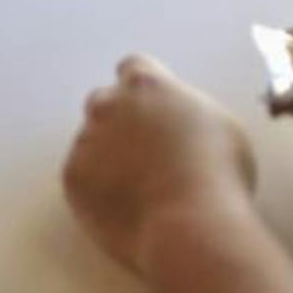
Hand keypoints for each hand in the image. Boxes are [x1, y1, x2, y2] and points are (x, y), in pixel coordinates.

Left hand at [63, 55, 256, 277]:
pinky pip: (80, 175)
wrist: (190, 224)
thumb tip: (177, 120)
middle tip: (143, 150)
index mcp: (148, 85)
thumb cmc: (217, 175)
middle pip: (105, 100)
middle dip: (119, 119)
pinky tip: (124, 204)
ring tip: (140, 188)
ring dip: (108, 156)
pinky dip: (96, 187)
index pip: (133, 68)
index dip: (143, 89)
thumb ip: (186, 111)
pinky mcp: (73, 176)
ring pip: (90, 140)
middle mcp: (110, 105)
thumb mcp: (219, 125)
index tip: (152, 107)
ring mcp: (87, 139)